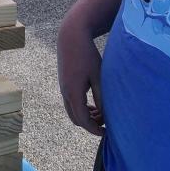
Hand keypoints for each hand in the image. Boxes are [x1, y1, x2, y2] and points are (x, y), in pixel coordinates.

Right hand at [57, 15, 104, 135]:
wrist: (71, 37)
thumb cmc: (87, 55)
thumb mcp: (98, 77)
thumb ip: (101, 97)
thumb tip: (105, 115)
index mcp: (73, 93)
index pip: (83, 120)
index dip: (94, 129)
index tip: (106, 133)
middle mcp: (65, 92)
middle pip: (76, 119)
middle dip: (90, 125)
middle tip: (105, 124)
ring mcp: (62, 88)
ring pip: (72, 111)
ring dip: (85, 116)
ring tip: (101, 114)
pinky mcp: (64, 83)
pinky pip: (71, 102)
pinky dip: (81, 108)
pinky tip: (93, 104)